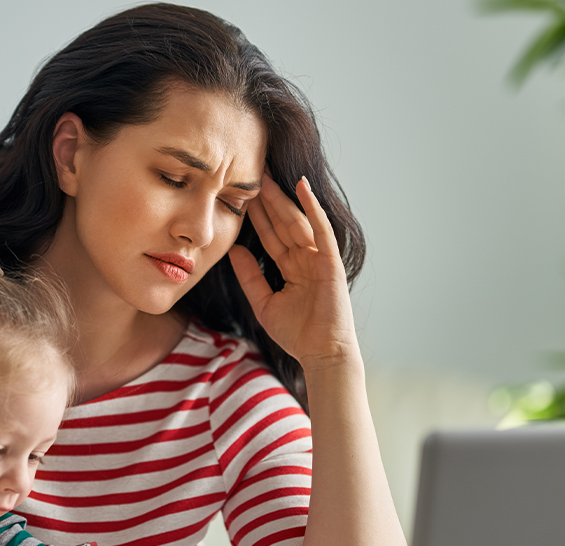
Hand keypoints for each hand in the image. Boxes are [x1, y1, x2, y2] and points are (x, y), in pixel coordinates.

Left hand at [228, 176, 360, 370]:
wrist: (321, 354)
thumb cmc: (297, 334)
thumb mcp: (263, 303)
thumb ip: (249, 276)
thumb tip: (233, 250)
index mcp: (292, 267)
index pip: (271, 235)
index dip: (256, 216)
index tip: (240, 194)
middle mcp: (306, 258)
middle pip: (282, 223)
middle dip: (267, 199)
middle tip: (251, 172)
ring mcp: (319, 258)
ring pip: (297, 221)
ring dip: (282, 198)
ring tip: (266, 175)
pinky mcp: (330, 261)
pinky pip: (320, 229)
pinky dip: (312, 207)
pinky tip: (301, 186)